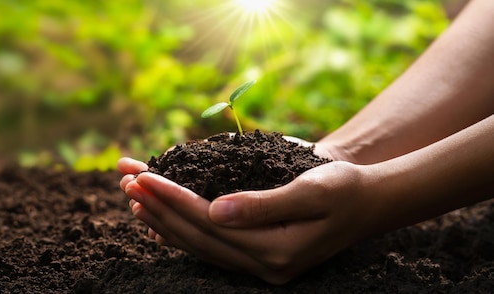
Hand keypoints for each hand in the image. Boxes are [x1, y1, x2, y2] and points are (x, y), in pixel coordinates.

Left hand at [118, 157, 379, 283]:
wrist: (370, 203)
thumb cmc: (345, 188)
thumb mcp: (310, 190)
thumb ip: (262, 204)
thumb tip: (214, 209)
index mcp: (276, 250)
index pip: (209, 223)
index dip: (173, 198)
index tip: (144, 176)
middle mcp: (265, 266)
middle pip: (198, 237)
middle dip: (160, 209)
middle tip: (128, 184)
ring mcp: (262, 267)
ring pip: (200, 246)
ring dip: (165, 222)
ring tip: (134, 200)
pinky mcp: (260, 258)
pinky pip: (212, 248)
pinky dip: (184, 232)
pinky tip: (162, 221)